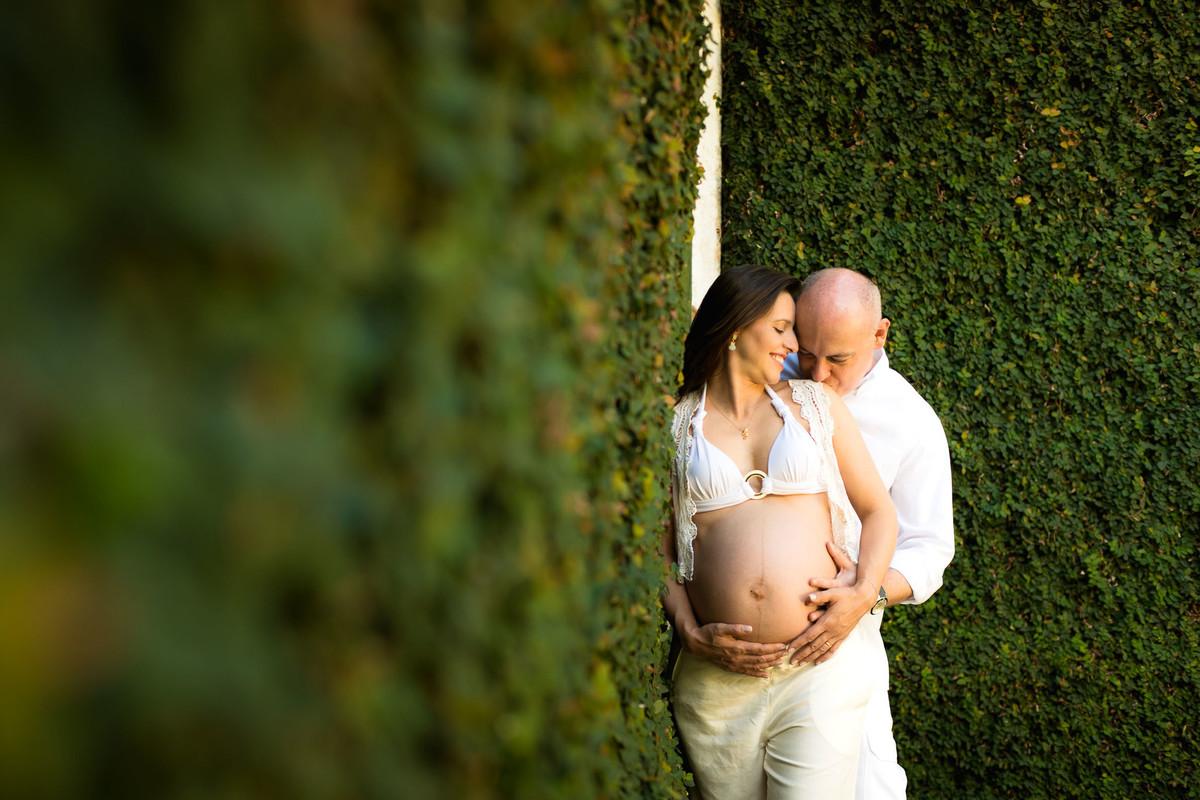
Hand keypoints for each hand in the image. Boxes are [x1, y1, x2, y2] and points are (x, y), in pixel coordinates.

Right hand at [682, 622, 788, 677]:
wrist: (695, 644)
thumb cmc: (708, 632)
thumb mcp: (719, 627)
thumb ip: (734, 628)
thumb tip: (749, 628)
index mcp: (737, 648)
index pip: (759, 649)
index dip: (772, 648)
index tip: (782, 646)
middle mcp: (737, 658)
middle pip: (760, 659)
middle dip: (774, 656)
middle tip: (785, 653)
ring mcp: (734, 665)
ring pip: (756, 667)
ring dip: (769, 665)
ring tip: (780, 663)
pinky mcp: (731, 668)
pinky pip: (747, 673)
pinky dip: (757, 674)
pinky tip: (765, 675)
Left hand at [787, 542, 872, 665]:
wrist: (863, 599)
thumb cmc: (846, 594)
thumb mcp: (833, 592)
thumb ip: (820, 596)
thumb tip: (808, 597)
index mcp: (828, 621)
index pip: (809, 635)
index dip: (798, 643)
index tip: (788, 649)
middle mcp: (832, 631)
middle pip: (814, 646)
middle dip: (801, 654)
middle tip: (791, 662)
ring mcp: (838, 634)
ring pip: (822, 650)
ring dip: (810, 658)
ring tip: (800, 664)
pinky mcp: (844, 636)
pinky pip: (833, 649)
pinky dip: (825, 657)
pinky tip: (818, 662)